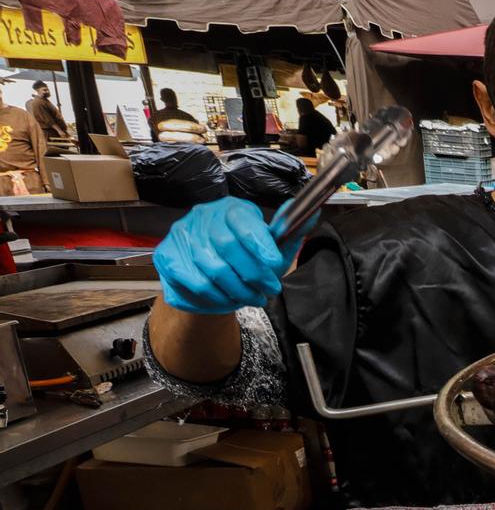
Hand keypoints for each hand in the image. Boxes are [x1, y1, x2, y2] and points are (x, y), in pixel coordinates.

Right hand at [154, 196, 310, 314]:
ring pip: (212, 268)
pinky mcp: (168, 257)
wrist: (210, 277)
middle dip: (254, 274)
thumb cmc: (246, 259)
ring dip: (238, 289)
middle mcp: (203, 217)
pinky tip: (230, 299)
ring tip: (254, 298)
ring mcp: (182, 236)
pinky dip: (218, 297)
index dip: (260, 243)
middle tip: (270, 289)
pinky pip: (196, 282)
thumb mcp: (272, 247)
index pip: (243, 221)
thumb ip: (290, 234)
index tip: (275, 265)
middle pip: (228, 246)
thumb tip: (312, 212)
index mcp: (231, 209)